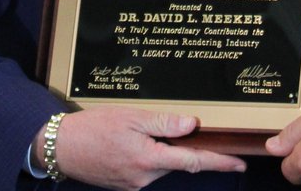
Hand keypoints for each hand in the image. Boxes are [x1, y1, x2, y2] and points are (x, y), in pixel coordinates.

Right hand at [33, 107, 245, 190]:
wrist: (60, 148)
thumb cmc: (93, 128)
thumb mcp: (131, 117)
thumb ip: (164, 123)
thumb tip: (192, 125)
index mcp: (148, 159)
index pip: (193, 161)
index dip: (219, 162)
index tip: (240, 163)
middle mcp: (144, 177)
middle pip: (178, 161)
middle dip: (186, 147)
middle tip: (186, 127)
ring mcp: (134, 183)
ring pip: (162, 164)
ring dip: (165, 149)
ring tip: (144, 130)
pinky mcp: (125, 184)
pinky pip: (148, 168)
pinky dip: (151, 155)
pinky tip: (135, 141)